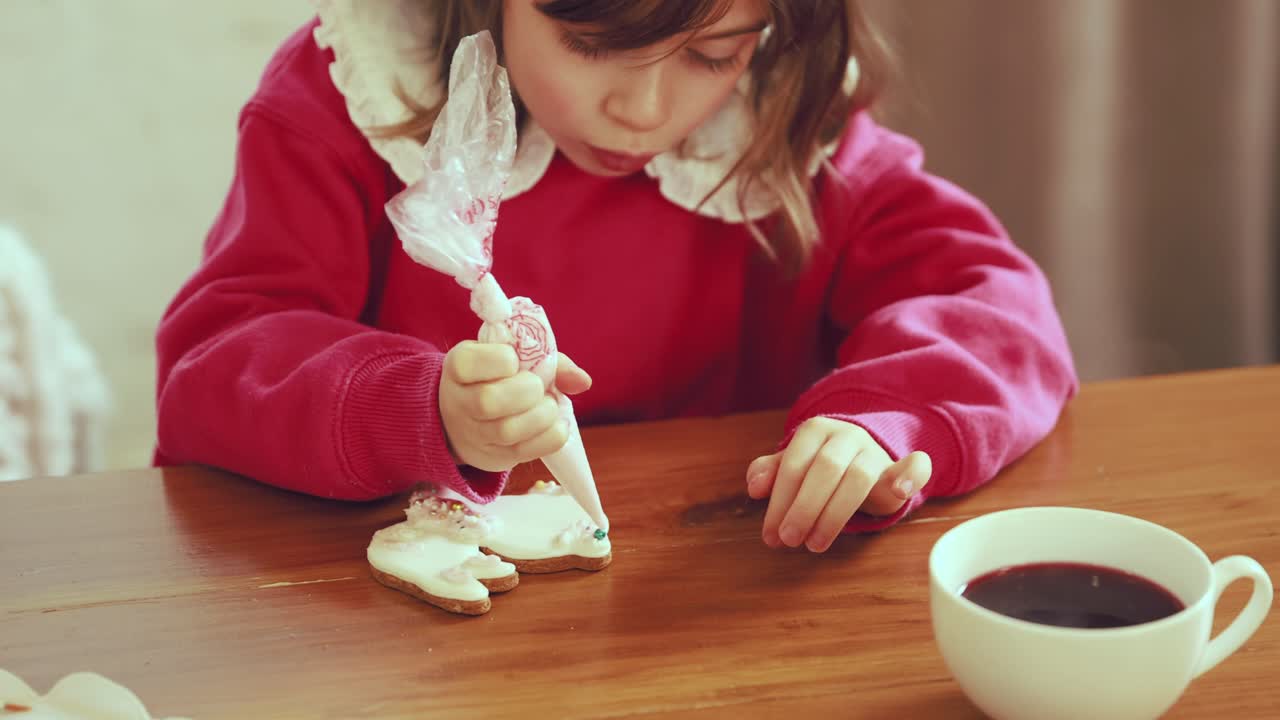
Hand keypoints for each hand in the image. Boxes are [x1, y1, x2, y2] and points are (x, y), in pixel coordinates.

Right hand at [439, 340, 591, 471]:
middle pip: (488, 401)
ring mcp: (474, 435)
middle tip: (538, 387)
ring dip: (542, 415)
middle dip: (527, 390)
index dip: (500, 359)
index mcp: (459, 367)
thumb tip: (582, 381)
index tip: (514, 359)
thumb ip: (547, 358)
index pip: (467, 363)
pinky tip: (556, 423)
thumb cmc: (497, 377)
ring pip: (507, 430)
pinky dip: (552, 436)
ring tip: (549, 405)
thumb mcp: (511, 356)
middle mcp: (458, 403)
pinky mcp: (494, 458)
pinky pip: (527, 451)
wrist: (469, 416)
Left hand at [747, 417, 931, 552]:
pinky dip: (911, 475)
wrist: (861, 457)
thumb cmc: (819, 468)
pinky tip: (900, 491)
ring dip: (834, 514)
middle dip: (803, 508)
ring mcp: (874, 451)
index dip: (780, 501)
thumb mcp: (793, 466)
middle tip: (789, 541)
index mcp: (815, 430)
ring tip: (815, 544)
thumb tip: (754, 487)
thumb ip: (771, 472)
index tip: (772, 535)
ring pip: (858, 477)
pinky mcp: (900, 469)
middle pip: (825, 469)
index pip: (794, 465)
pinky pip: (915, 466)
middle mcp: (846, 435)